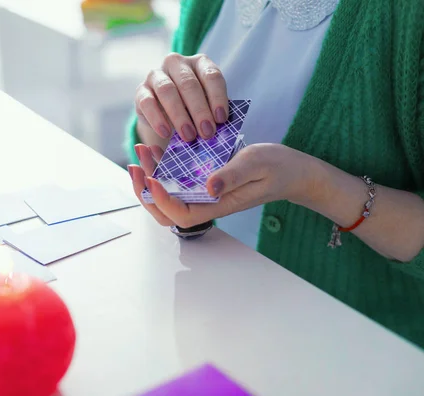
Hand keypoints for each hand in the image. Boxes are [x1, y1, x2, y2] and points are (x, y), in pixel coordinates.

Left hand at [128, 143, 321, 227]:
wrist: (291, 170)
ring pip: (166, 197)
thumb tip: (208, 187)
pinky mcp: (203, 182)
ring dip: (149, 177)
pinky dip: (161, 168)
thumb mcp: (256, 164)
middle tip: (136, 162)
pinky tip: (156, 150)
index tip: (153, 177)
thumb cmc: (277, 168)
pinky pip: (176, 182)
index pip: (181, 214)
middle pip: (166, 211)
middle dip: (145, 190)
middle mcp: (206, 203)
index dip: (162, 200)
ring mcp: (203, 194)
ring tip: (141, 150)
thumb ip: (232, 176)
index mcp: (218, 204)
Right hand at [135, 53, 228, 141]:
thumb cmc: (192, 108)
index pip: (211, 76)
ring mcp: (156, 74)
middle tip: (207, 133)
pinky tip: (166, 133)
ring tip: (188, 136)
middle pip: (189, 83)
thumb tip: (221, 126)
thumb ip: (213, 111)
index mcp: (199, 63)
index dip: (218, 97)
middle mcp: (176, 63)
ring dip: (179, 115)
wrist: (164, 113)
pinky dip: (157, 119)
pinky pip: (147, 102)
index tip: (221, 119)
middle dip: (199, 110)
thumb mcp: (206, 105)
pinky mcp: (140, 90)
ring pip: (167, 90)